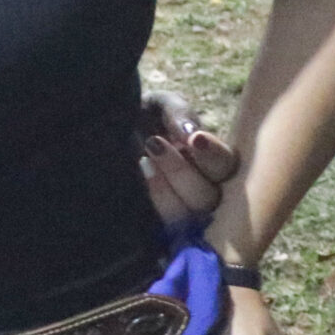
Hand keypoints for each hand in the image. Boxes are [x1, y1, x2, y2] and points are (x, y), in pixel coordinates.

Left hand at [137, 89, 239, 225]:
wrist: (107, 136)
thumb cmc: (144, 118)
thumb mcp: (160, 104)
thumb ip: (178, 112)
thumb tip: (190, 134)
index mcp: (215, 159)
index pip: (227, 165)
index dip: (214, 156)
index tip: (193, 140)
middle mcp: (208, 189)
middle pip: (209, 195)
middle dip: (183, 173)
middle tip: (154, 144)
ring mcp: (186, 212)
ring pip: (189, 215)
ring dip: (166, 190)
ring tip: (144, 161)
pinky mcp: (165, 228)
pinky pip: (168, 229)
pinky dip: (156, 205)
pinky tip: (142, 179)